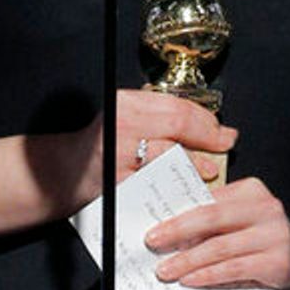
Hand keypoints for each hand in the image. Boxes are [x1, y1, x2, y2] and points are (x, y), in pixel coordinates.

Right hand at [65, 88, 237, 210]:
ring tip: (209, 168)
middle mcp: (122, 123)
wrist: (65, 173)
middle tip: (224, 143)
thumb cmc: (101, 148)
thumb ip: (157, 119)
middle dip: (209, 136)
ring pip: (170, 153)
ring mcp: (120, 152)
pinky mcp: (119, 179)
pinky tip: (188, 187)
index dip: (204, 117)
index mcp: (126, 103)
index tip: (219, 127)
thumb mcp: (126, 121)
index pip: (176, 105)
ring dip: (196, 162)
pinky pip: (157, 181)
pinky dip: (177, 184)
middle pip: (179, 125)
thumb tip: (203, 124)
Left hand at [145, 176, 289, 289]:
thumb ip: (213, 219)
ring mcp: (274, 236)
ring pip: (219, 248)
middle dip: (177, 232)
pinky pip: (233, 269)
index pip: (208, 201)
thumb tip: (168, 232)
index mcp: (252, 191)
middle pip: (211, 218)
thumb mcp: (241, 220)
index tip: (153, 227)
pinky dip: (208, 276)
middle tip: (152, 244)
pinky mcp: (277, 263)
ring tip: (166, 270)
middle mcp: (266, 208)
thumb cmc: (261, 241)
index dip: (178, 215)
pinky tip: (190, 280)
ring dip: (187, 260)